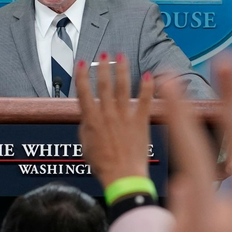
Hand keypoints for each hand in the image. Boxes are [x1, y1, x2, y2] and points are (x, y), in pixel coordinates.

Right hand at [76, 53, 153, 187]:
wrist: (123, 177)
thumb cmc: (104, 166)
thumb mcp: (86, 146)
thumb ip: (86, 127)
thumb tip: (87, 116)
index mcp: (92, 120)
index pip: (84, 92)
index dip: (82, 76)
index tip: (82, 63)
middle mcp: (108, 115)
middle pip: (104, 85)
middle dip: (103, 67)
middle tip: (104, 54)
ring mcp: (125, 117)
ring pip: (122, 88)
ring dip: (121, 70)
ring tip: (121, 56)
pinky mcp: (140, 122)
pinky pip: (144, 101)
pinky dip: (147, 87)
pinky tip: (149, 75)